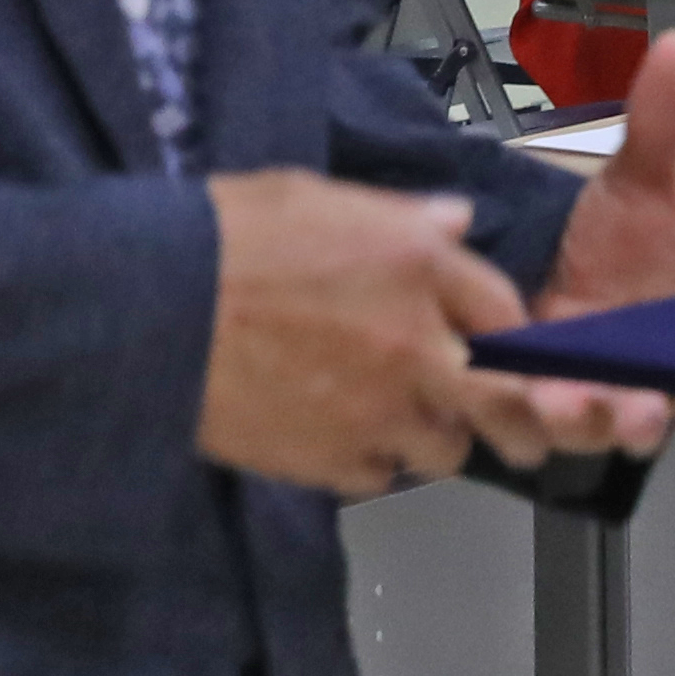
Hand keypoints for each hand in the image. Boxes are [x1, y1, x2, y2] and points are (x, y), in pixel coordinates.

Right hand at [199, 166, 531, 493]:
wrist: (152, 310)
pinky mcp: (335, 459)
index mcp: (417, 264)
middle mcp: (416, 342)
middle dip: (521, 421)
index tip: (513, 352)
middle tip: (523, 437)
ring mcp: (380, 408)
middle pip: (506, 400)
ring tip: (400, 423)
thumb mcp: (314, 198)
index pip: (504, 308)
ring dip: (432, 439)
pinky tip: (340, 437)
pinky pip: (380, 478)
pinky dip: (370, 464)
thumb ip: (399, 216)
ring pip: (446, 450)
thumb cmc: (222, 240)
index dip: (512, 334)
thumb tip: (454, 220)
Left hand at [493, 31, 674, 457]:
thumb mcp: (636, 179)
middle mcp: (673, 362)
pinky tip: (524, 401)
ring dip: (597, 423)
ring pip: (614, 425)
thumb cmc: (616, 234)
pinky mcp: (560, 402)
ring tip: (573, 404)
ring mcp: (617, 388)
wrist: (551, 256)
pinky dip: (539, 421)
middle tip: (645, 410)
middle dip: (662, 412)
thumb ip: (662, 124)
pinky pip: (554, 428)